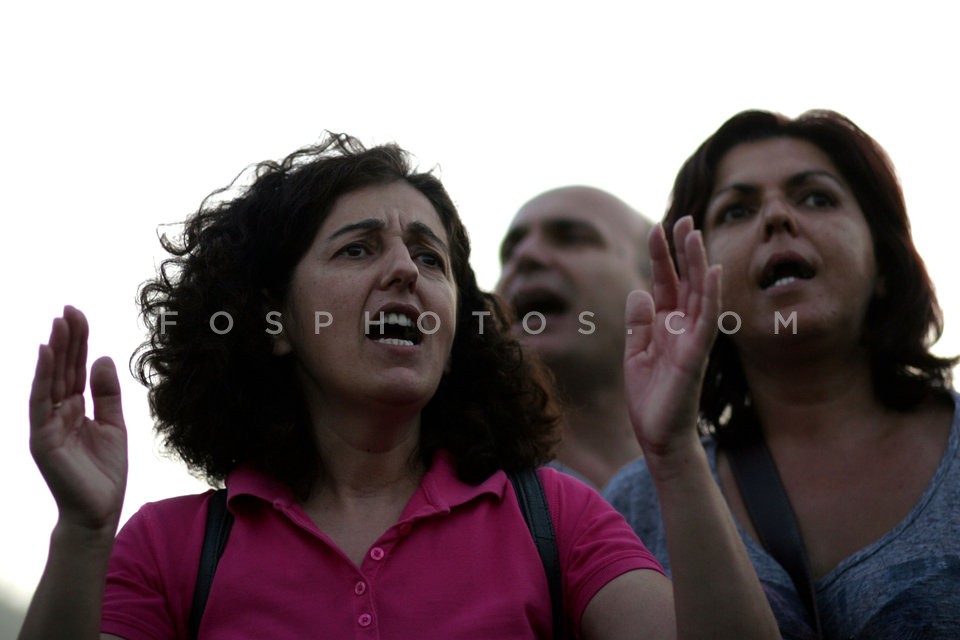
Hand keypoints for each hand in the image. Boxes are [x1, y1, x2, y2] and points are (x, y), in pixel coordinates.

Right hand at [29, 306, 127, 532]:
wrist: (99, 510)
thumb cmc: (104, 472)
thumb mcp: (114, 425)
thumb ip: (107, 393)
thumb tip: (103, 358)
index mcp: (75, 408)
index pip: (75, 369)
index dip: (78, 342)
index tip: (79, 315)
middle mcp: (57, 412)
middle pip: (62, 369)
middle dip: (66, 339)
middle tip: (69, 309)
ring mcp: (47, 424)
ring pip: (49, 380)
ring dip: (53, 351)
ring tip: (58, 323)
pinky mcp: (42, 438)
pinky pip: (40, 402)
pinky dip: (42, 377)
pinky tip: (47, 354)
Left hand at [624, 217, 720, 463]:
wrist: (657, 433)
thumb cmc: (650, 396)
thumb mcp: (634, 353)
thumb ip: (637, 323)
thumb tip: (639, 291)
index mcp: (664, 324)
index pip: (664, 282)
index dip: (661, 255)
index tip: (656, 227)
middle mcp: (682, 326)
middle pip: (684, 280)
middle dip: (682, 249)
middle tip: (683, 218)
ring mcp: (692, 338)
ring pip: (698, 293)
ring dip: (697, 263)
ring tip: (694, 233)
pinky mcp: (696, 354)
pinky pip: (706, 320)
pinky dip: (709, 295)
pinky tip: (711, 271)